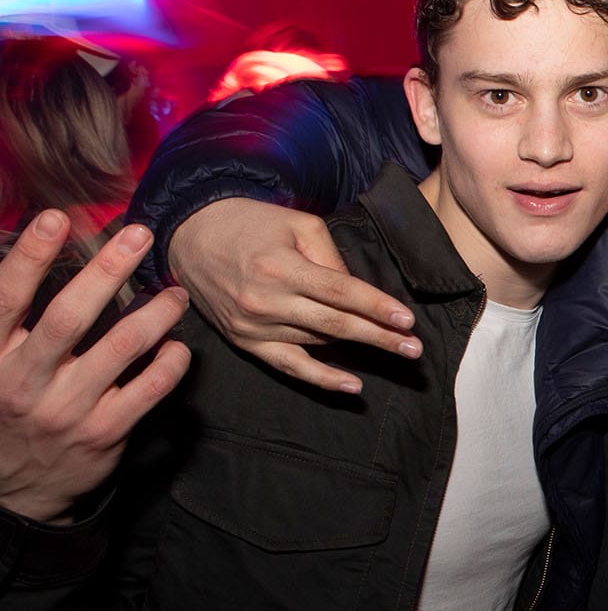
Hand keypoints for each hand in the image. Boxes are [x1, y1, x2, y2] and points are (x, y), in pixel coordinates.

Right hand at [1, 213, 190, 523]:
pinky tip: (178, 346)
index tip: (56, 218)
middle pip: (70, 317)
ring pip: (122, 347)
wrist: (16, 491)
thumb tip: (39, 258)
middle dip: (107, 270)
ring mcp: (67, 409)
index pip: (6, 299)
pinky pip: (150, 388)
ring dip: (156, 312)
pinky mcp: (105, 433)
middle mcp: (26, 381)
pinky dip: (171, 362)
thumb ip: (11, 323)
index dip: (30, 256)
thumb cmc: (8, 410)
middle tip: (140, 235)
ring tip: (176, 292)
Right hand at [168, 199, 418, 393]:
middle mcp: (266, 301)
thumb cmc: (251, 224)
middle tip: (415, 348)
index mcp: (281, 267)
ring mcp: (253, 325)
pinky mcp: (244, 341)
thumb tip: (357, 291)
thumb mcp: (297, 224)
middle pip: (335, 324)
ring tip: (397, 351)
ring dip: (358, 348)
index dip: (376, 307)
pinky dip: (320, 379)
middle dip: (379, 337)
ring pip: (318, 340)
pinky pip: (288, 365)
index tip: (407, 321)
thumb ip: (330, 256)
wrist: (190, 236)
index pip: (340, 293)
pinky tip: (351, 386)